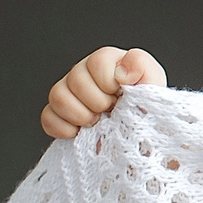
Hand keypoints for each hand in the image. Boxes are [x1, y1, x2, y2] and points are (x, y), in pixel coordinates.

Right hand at [41, 45, 164, 138]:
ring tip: (97, 123)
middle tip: (111, 112)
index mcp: (110, 62)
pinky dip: (63, 128)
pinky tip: (80, 133)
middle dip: (97, 102)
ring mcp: (70, 93)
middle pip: (75, 79)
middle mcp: (86, 73)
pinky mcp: (59, 115)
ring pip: (57, 96)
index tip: (121, 96)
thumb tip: (121, 71)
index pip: (98, 61)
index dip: (109, 83)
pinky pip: (48, 117)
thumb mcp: (154, 87)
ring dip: (80, 115)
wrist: (141, 141)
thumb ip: (143, 68)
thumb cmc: (148, 112)